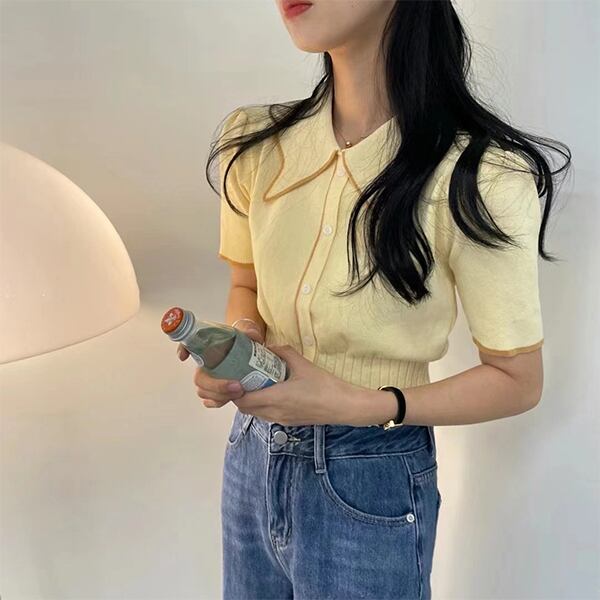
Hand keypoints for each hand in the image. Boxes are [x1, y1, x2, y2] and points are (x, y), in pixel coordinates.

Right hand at [177, 326, 264, 408]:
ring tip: (240, 392)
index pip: (189, 345)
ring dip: (221, 396)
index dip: (183, 350)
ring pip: (204, 392)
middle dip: (217, 386)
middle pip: (199, 379)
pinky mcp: (216, 392)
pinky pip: (209, 401)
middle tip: (238, 385)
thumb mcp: (247, 333)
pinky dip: (218, 402)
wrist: (250, 353)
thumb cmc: (244, 342)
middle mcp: (204, 365)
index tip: (184, 357)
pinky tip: (231, 399)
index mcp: (208, 348)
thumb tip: (251, 335)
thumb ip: (250, 332)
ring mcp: (209, 379)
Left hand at [232, 344, 356, 425]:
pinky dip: (263, 406)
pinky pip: (268, 416)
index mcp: (275, 398)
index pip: (242, 399)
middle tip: (244, 377)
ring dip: (252, 401)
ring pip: (256, 414)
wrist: (344, 406)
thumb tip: (270, 346)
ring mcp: (282, 420)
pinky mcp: (289, 422)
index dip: (235, 389)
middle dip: (241, 395)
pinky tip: (273, 392)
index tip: (236, 375)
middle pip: (246, 409)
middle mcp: (274, 413)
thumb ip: (283, 352)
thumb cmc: (324, 385)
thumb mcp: (302, 364)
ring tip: (257, 384)